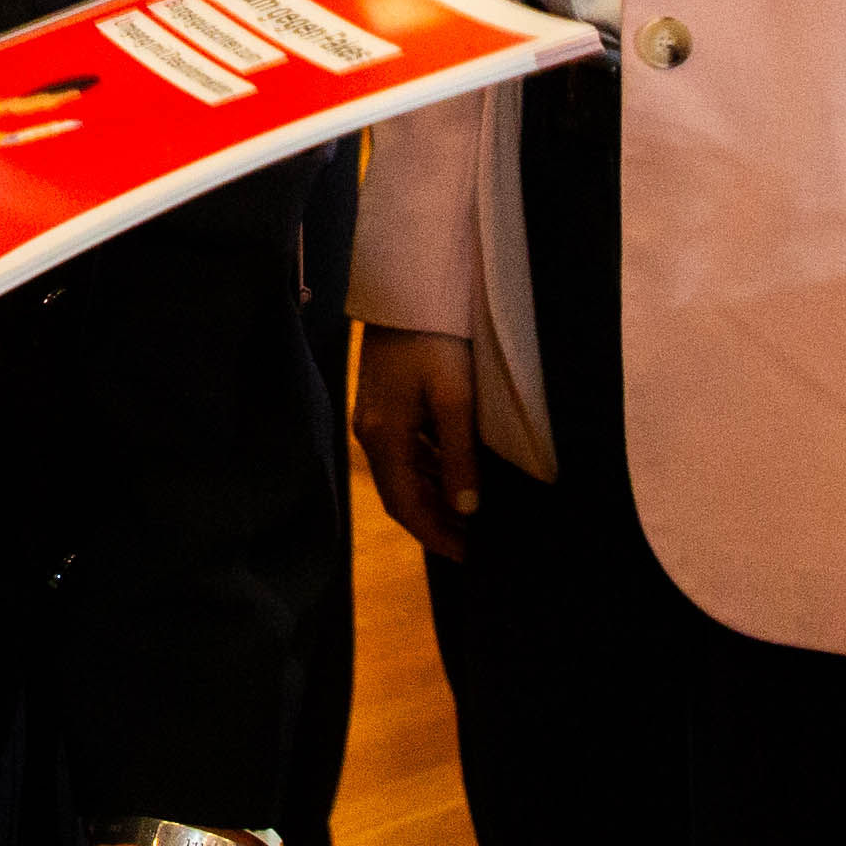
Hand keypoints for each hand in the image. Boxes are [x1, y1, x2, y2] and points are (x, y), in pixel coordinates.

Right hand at [353, 325, 480, 556]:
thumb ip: (458, 455)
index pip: (405, 507)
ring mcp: (375, 419)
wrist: (408, 289)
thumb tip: (465, 507)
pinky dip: (430, 471)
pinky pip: (406, 452)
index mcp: (384, 437)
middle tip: (474, 543)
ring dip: (434, 498)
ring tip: (471, 516)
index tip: (469, 555)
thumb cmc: (435, 339)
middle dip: (436, 522)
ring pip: (404, 475)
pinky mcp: (383, 404)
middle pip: (401, 495)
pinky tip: (455, 474)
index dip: (436, 535)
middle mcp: (371, 434)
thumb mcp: (454, 398)